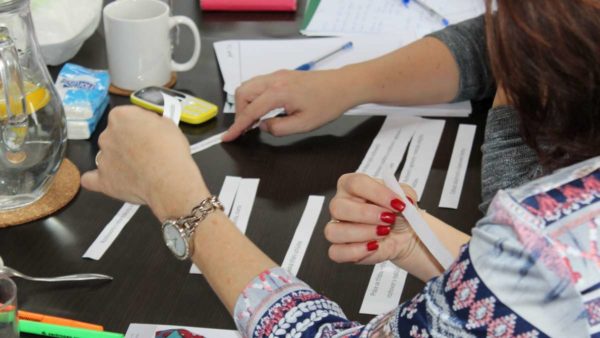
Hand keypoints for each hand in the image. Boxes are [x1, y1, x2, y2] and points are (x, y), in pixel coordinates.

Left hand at [81, 106, 208, 219]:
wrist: (169, 179)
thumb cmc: (171, 149)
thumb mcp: (168, 124)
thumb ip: (151, 122)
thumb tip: (147, 127)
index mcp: (121, 116)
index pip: (125, 115)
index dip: (139, 124)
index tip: (150, 132)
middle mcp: (106, 135)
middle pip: (114, 135)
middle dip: (127, 141)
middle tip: (146, 151)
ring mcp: (102, 158)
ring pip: (107, 156)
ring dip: (118, 159)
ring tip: (138, 170)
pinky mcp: (102, 181)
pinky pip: (91, 179)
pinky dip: (98, 179)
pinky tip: (107, 180)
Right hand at [222, 69, 357, 140]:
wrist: (343, 86)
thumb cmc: (328, 104)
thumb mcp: (303, 125)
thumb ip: (278, 128)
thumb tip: (263, 126)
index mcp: (278, 93)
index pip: (249, 111)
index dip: (237, 126)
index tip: (228, 137)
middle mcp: (274, 80)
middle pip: (242, 93)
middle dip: (239, 112)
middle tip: (244, 129)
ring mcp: (277, 75)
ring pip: (248, 86)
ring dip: (245, 103)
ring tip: (252, 120)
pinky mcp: (282, 75)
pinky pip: (258, 84)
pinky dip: (253, 96)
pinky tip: (261, 109)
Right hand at [325, 173, 420, 265]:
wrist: (404, 235)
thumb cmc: (398, 213)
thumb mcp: (405, 197)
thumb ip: (405, 194)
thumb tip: (404, 199)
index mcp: (351, 185)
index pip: (354, 183)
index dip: (377, 193)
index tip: (397, 203)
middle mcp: (340, 205)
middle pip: (337, 207)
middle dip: (366, 214)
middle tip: (389, 219)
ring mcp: (336, 228)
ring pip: (333, 231)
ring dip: (362, 233)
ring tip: (383, 233)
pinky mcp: (339, 249)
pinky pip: (336, 252)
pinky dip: (356, 251)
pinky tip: (373, 246)